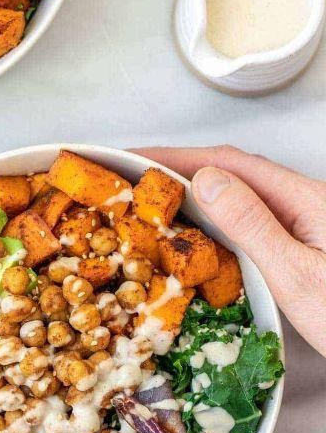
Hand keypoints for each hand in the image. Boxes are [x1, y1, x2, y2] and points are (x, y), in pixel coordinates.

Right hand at [134, 145, 325, 356]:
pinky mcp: (301, 245)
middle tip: (130, 182)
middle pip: (232, 173)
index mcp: (303, 200)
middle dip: (177, 170)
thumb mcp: (298, 275)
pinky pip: (248, 222)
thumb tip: (204, 181)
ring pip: (239, 197)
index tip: (132, 157)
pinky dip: (213, 221)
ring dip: (192, 194)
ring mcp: (302, 224)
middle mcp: (302, 203)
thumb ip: (253, 226)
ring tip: (150, 204)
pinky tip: (195, 235)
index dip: (176, 156)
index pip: (229, 164)